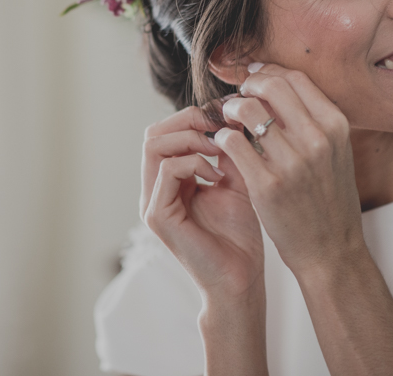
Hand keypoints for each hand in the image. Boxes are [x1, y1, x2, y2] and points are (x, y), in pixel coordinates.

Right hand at [141, 105, 264, 298]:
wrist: (241, 279)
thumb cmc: (240, 236)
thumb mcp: (236, 181)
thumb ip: (229, 150)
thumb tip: (232, 114)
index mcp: (168, 181)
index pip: (164, 132)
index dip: (193, 117)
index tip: (225, 117)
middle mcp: (154, 190)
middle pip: (153, 133)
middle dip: (188, 121)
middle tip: (220, 127)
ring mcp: (152, 203)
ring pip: (154, 146)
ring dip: (190, 138)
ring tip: (219, 149)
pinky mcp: (158, 216)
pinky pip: (167, 170)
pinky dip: (194, 162)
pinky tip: (217, 174)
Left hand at [214, 64, 363, 275]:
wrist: (331, 251)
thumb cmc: (328, 200)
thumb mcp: (335, 153)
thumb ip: (312, 120)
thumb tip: (277, 86)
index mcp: (336, 126)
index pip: (295, 78)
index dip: (268, 73)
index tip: (253, 78)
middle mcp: (317, 139)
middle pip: (271, 86)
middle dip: (247, 85)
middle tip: (238, 97)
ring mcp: (293, 162)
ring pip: (248, 109)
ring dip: (231, 109)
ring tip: (228, 120)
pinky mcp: (267, 185)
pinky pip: (232, 142)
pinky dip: (223, 138)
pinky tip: (224, 146)